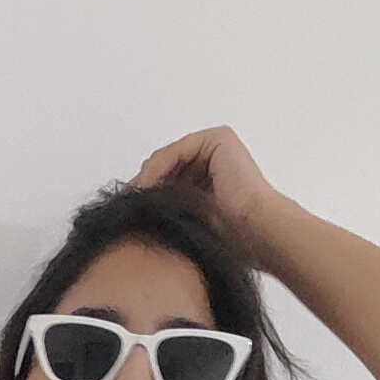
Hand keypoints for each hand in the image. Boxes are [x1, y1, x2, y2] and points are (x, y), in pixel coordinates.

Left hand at [133, 125, 281, 255]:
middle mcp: (216, 157)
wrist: (256, 233)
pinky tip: (144, 189)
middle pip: (168, 166)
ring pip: (169, 159)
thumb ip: (170, 215)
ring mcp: (217, 146)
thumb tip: (134, 224)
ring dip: (148, 178)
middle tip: (123, 204)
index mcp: (213, 176)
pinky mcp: (219, 139)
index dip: (147, 194)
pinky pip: (176, 152)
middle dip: (144, 185)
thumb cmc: (232, 240)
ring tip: (131, 201)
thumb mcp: (190, 226)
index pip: (170, 179)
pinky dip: (158, 168)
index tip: (126, 212)